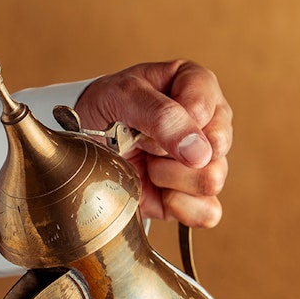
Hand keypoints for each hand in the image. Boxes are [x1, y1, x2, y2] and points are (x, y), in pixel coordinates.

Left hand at [74, 60, 231, 227]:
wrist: (83, 146)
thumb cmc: (105, 110)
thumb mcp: (122, 96)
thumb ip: (162, 115)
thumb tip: (200, 152)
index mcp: (199, 86)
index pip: (205, 109)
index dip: (172, 121)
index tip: (143, 118)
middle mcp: (210, 123)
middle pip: (216, 148)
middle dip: (170, 151)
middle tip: (143, 142)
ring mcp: (206, 162)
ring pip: (211, 180)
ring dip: (168, 176)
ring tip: (147, 162)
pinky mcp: (196, 196)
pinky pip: (208, 212)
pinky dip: (177, 205)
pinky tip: (157, 189)